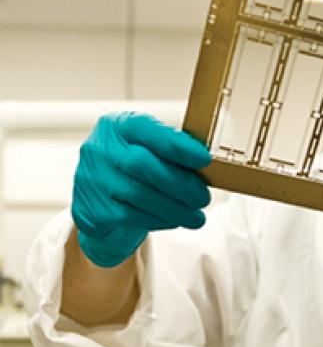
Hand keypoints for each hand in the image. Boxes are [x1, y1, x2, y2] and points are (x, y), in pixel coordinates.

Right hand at [72, 112, 211, 267]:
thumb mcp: (148, 148)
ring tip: (196, 216)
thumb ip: (170, 150)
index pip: (148, 129)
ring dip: (174, 208)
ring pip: (138, 194)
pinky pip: (130, 215)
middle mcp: (100, 148)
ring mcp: (91, 179)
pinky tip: (174, 220)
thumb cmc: (133, 169)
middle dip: (180, 183)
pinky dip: (159, 219)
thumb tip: (206, 164)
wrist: (99, 200)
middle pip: (142, 164)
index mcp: (118, 125)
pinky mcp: (91, 209)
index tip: (204, 159)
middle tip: (203, 197)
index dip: (178, 145)